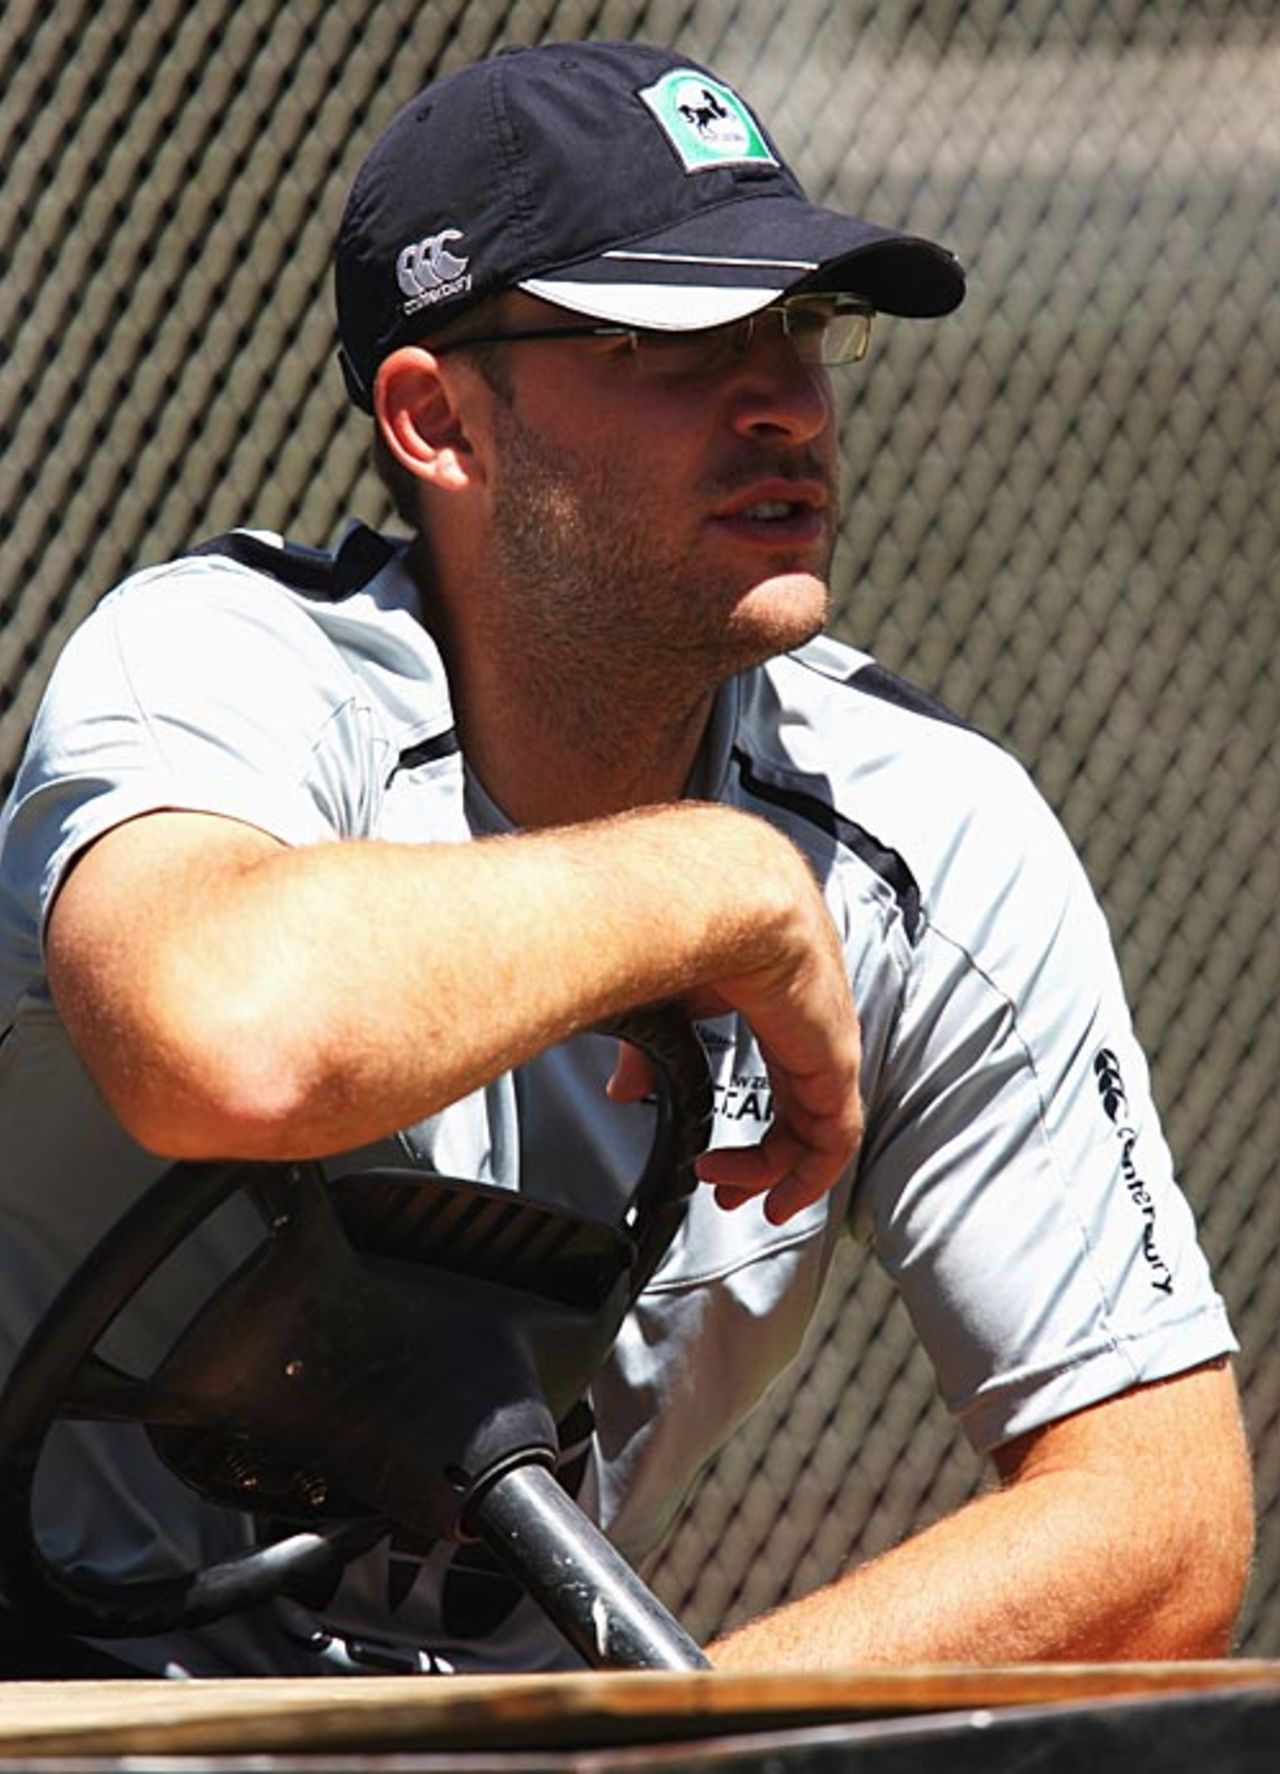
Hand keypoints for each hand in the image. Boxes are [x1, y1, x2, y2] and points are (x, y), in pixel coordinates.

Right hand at [608, 842, 861, 1224]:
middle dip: (764, 1157)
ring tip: (733, 1193)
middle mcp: (807, 1017)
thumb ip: (651, 1048)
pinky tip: (772, 1197)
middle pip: (800, 1104)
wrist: (714, 891)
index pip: (779, 1065)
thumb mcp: (661, 994)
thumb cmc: (682, 915)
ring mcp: (826, 1038)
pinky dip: (808, 1176)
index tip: (714, 1151)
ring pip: (817, 1127)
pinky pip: (834, 1138)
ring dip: (776, 1171)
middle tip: (726, 1188)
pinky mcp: (834, 1060)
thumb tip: (627, 1091)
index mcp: (774, 992)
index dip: (752, 1114)